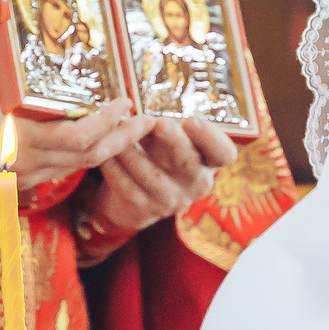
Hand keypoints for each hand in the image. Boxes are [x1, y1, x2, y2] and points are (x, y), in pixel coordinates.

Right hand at [0, 2, 148, 193]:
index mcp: (9, 135)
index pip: (74, 138)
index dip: (106, 124)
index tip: (125, 103)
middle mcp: (21, 162)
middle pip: (87, 157)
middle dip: (122, 138)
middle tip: (149, 117)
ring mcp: (20, 176)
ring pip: (76, 168)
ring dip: (108, 149)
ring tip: (133, 127)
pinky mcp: (15, 182)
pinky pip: (60, 172)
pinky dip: (84, 157)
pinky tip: (98, 140)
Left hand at [87, 116, 239, 237]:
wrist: (137, 189)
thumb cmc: (159, 151)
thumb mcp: (169, 137)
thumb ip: (164, 127)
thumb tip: (148, 118)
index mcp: (209, 161)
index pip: (224, 153)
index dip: (211, 138)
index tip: (192, 120)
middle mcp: (197, 183)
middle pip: (190, 164)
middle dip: (174, 143)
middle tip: (159, 124)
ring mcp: (173, 201)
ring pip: (153, 176)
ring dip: (133, 153)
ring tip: (117, 132)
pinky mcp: (147, 211)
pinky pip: (128, 188)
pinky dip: (115, 169)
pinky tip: (105, 155)